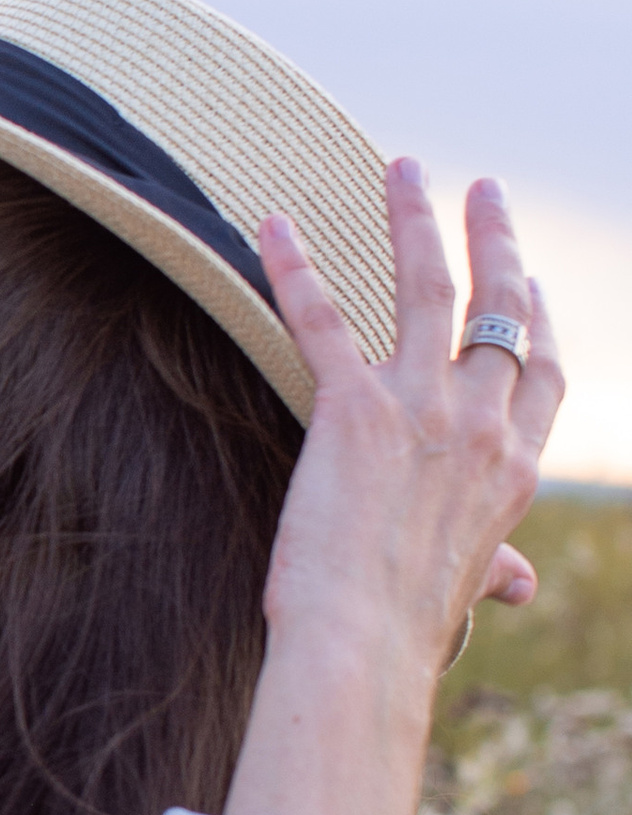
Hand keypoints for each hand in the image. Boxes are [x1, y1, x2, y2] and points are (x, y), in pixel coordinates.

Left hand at [229, 167, 561, 814]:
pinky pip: (322, 317)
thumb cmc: (407, 627)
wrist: (364, 648)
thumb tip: (521, 584)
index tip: (532, 281)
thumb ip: (495, 566)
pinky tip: (271, 223)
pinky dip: (294, 264)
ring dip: (416, 218)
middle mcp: (482, 425)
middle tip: (485, 192)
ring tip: (406, 167)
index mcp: (515, 467)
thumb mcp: (467, 586)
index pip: (543, 372)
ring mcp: (422, 409)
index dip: (539, 319)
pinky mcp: (353, 409)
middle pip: (502, 309)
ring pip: (428, 288)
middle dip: (495, 241)